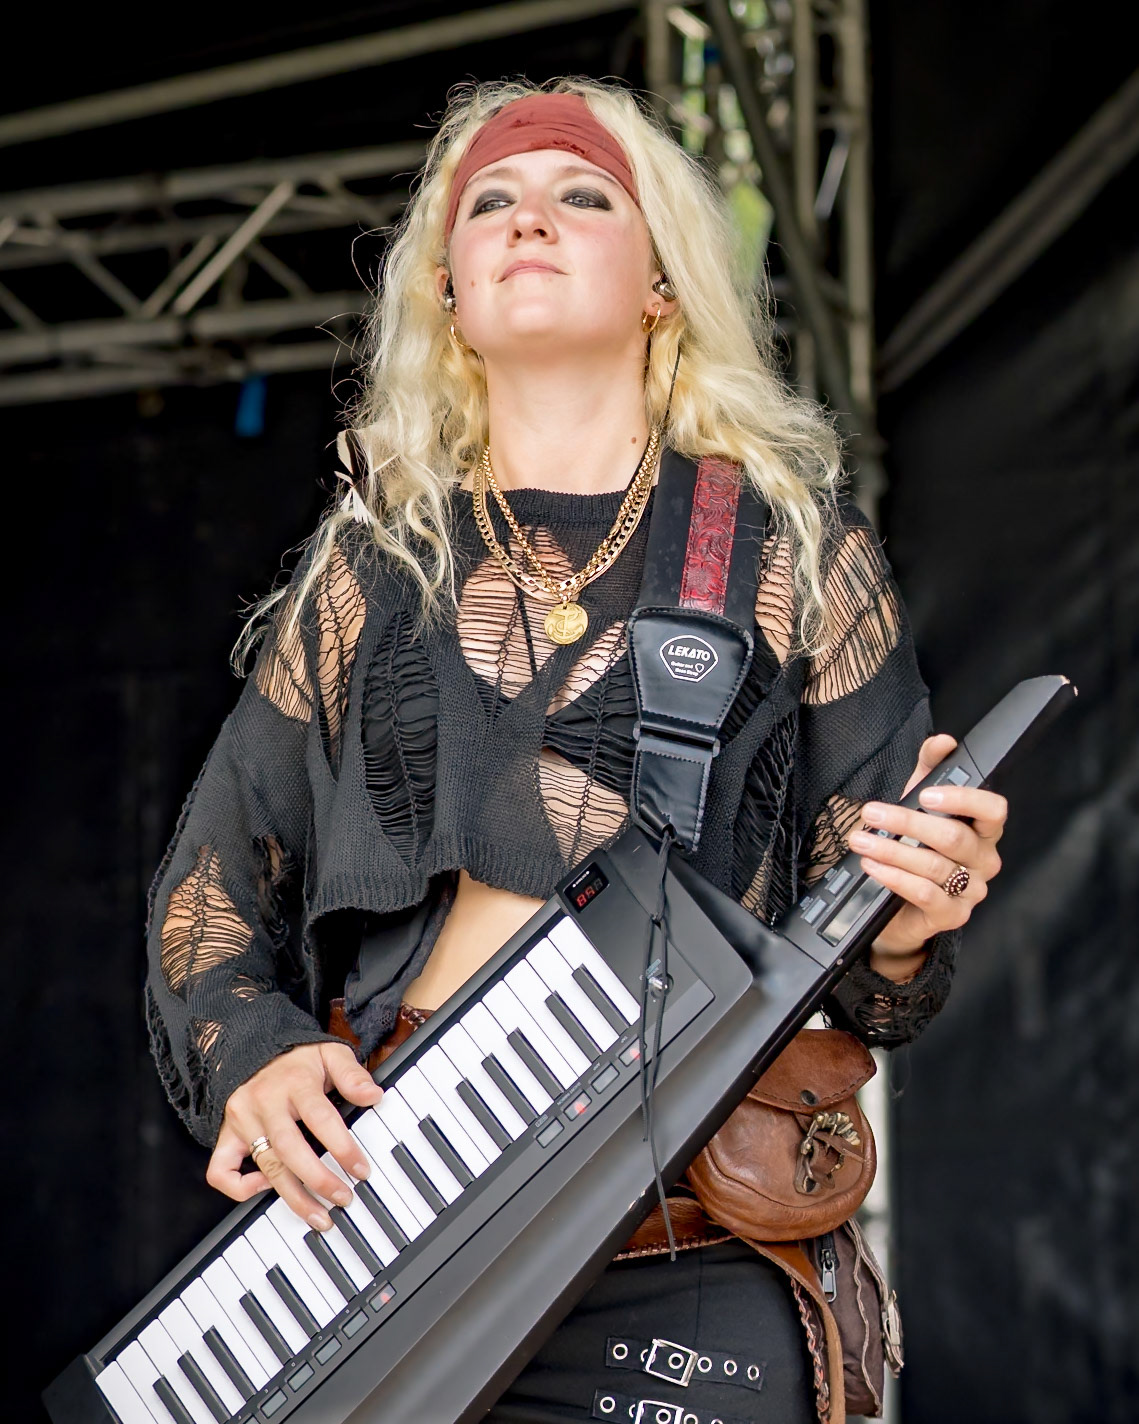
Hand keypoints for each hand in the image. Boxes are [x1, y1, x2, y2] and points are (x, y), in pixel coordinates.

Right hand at [206, 1042, 382, 1228]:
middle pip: (290, 1150)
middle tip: (343, 1198)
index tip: (362, 1170)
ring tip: (319, 1215)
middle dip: (319, 1180)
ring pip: (265, 1166)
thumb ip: (352, 1074)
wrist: (252, 1047)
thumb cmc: (296, 1058)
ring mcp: (243, 1121)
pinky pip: (221, 1171)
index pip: (320, 1119)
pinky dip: (240, 1188)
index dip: (343, 1148)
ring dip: (293, 1197)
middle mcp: (265, 1103)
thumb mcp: (330, 1053)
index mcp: (295, 1083)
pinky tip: (267, 1189)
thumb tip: (373, 1095)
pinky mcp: (225, 1135)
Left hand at [847, 734, 1007, 977]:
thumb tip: (943, 741)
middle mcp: (984, 860)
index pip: (993, 810)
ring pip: (935, 866)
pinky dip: (896, 878)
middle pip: (953, 837)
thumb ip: (930, 769)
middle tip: (871, 814)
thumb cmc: (914, 849)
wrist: (898, 905)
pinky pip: (926, 894)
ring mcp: (971, 891)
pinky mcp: (952, 916)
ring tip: (861, 841)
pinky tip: (873, 867)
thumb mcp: (918, 804)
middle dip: (906, 822)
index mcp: (983, 831)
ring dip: (891, 850)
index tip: (926, 795)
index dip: (963, 800)